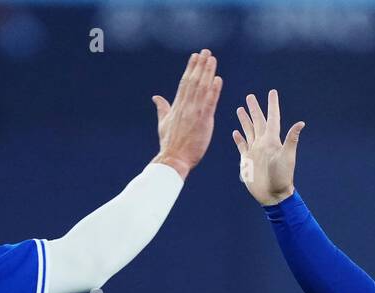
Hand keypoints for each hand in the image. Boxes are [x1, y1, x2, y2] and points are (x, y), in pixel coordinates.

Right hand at [152, 50, 222, 179]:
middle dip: (200, 65)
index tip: (195, 56)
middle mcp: (186, 106)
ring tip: (212, 60)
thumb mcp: (163, 123)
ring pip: (202, 88)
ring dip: (208, 72)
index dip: (190, 68)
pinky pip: (210, 102)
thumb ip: (162, 108)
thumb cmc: (169, 144)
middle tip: (206, 52)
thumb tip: (156, 97)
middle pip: (194, 81)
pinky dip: (214, 90)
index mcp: (177, 106)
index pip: (185, 83)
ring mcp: (194, 113)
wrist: (173, 158)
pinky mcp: (203, 121)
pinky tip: (218, 79)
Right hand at [232, 89, 304, 205]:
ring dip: (245, 120)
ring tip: (240, 109)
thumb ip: (291, 139)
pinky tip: (236, 132)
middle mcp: (263, 143)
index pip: (272, 118)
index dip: (272, 105)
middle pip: (258, 121)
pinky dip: (239, 139)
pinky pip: (242, 146)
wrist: (273, 195)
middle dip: (254, 109)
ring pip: (249, 131)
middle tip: (250, 96)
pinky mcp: (247, 160)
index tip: (272, 92)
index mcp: (272, 140)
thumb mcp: (287, 157)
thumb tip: (301, 123)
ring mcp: (255, 151)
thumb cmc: (282, 177)